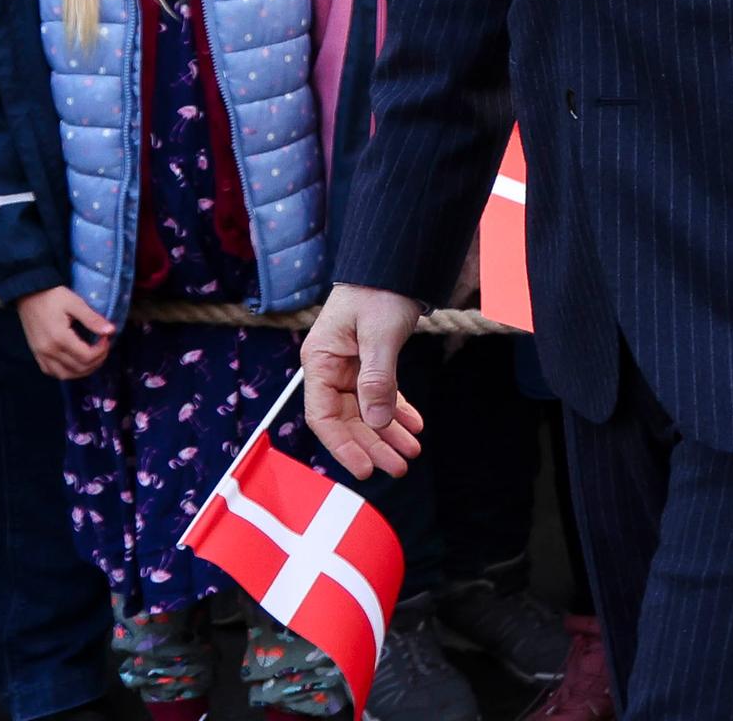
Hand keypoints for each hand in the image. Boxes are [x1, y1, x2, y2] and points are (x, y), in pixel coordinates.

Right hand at [13, 286, 115, 379]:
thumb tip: (111, 331)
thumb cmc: (53, 296)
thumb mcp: (75, 303)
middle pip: (78, 368)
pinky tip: (76, 363)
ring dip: (83, 370)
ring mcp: (41, 354)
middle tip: (104, 347)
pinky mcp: (37, 354)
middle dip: (97, 360)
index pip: (86, 356)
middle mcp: (48, 350)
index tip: (107, 338)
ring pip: (65, 375)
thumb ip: (92, 319)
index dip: (102, 351)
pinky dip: (67, 372)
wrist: (29, 294)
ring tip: (94, 357)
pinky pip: (52, 372)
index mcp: (59, 338)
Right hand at [299, 283, 429, 478]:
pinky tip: (413, 426)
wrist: (394, 262)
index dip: (343, 446)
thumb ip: (376, 379)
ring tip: (410, 452)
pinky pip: (380, 394)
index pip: (323, 417)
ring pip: (365, 410)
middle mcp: (330, 369)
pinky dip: (396, 411)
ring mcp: (349, 367)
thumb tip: (375, 422)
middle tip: (399, 466)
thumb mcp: (379, 335)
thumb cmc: (379, 291)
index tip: (365, 469)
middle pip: (346, 419)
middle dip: (373, 445)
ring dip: (387, 432)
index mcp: (319, 362)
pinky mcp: (369, 362)